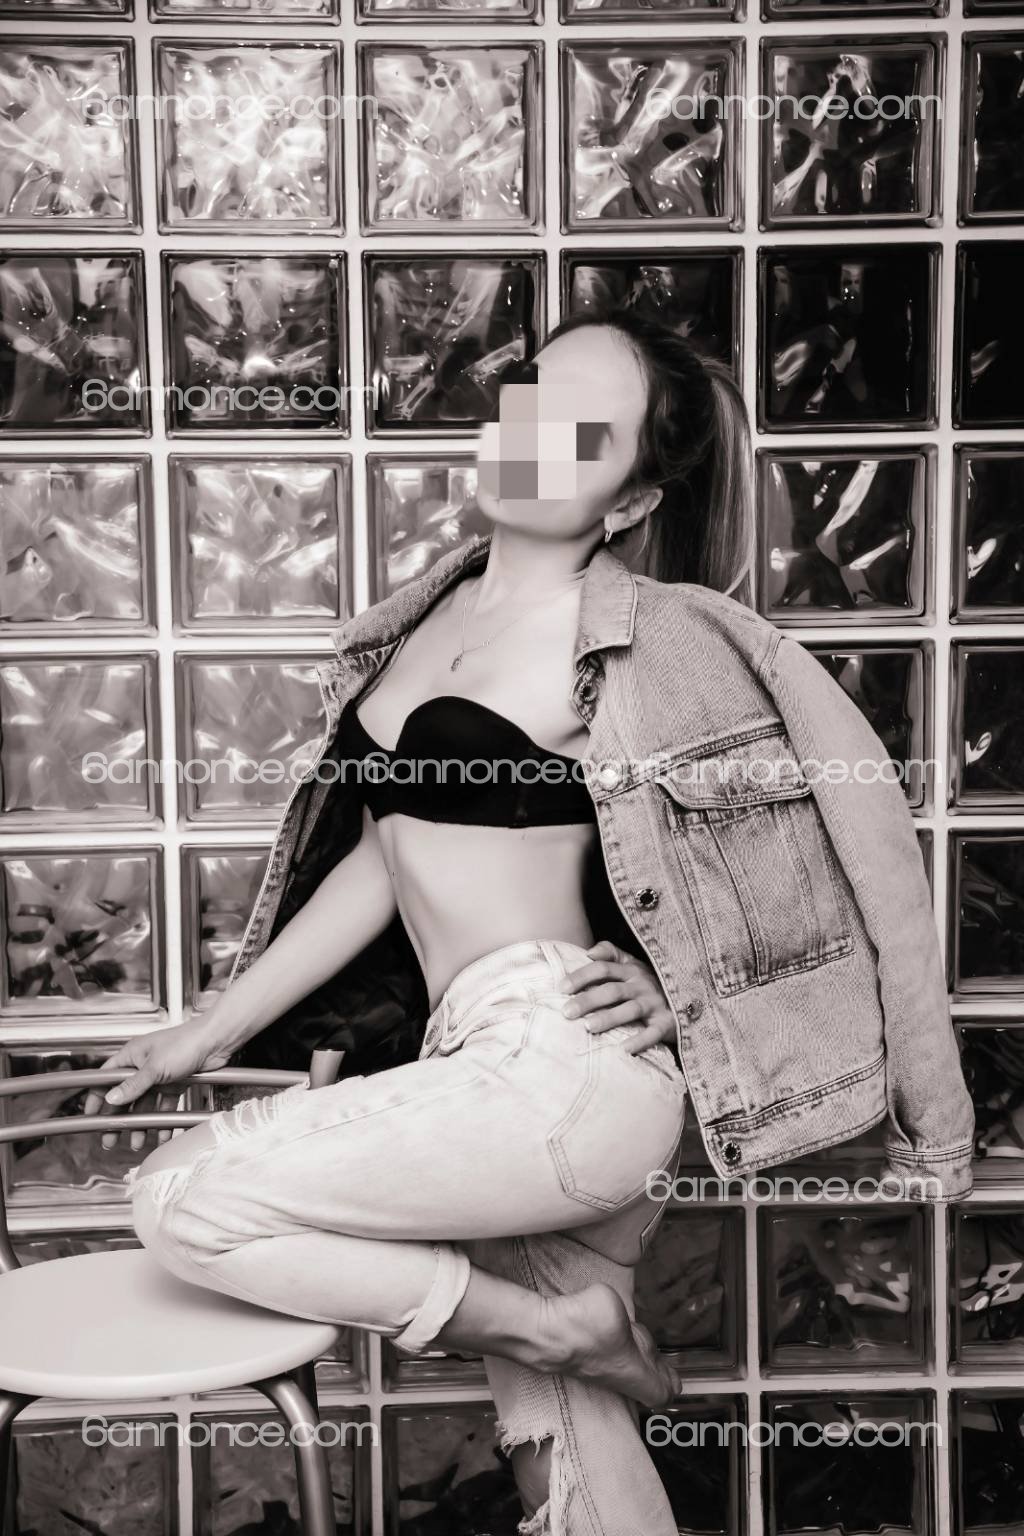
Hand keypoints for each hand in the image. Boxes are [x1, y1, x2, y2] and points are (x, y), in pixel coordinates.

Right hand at [82, 1023, 233, 1153]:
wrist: (216, 1041)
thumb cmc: (185, 1042)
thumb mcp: (154, 1067)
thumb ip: (133, 1085)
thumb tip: (112, 1099)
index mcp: (132, 1056)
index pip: (107, 1078)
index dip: (97, 1097)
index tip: (91, 1115)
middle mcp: (144, 1066)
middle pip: (125, 1096)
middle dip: (118, 1118)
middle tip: (110, 1138)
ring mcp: (160, 1076)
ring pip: (145, 1104)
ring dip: (140, 1124)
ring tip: (136, 1142)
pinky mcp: (175, 1084)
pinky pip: (164, 1106)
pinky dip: (162, 1121)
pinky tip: (160, 1135)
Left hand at [558, 940, 677, 1054]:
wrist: (688, 997)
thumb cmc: (650, 982)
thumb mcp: (633, 963)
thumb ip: (611, 953)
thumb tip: (589, 952)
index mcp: (631, 970)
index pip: (603, 968)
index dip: (581, 976)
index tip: (561, 988)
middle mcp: (642, 985)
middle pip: (612, 990)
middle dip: (588, 1000)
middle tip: (567, 1012)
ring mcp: (656, 1003)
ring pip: (630, 1010)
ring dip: (609, 1018)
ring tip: (588, 1027)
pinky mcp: (667, 1023)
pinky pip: (653, 1033)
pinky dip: (640, 1041)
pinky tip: (623, 1049)